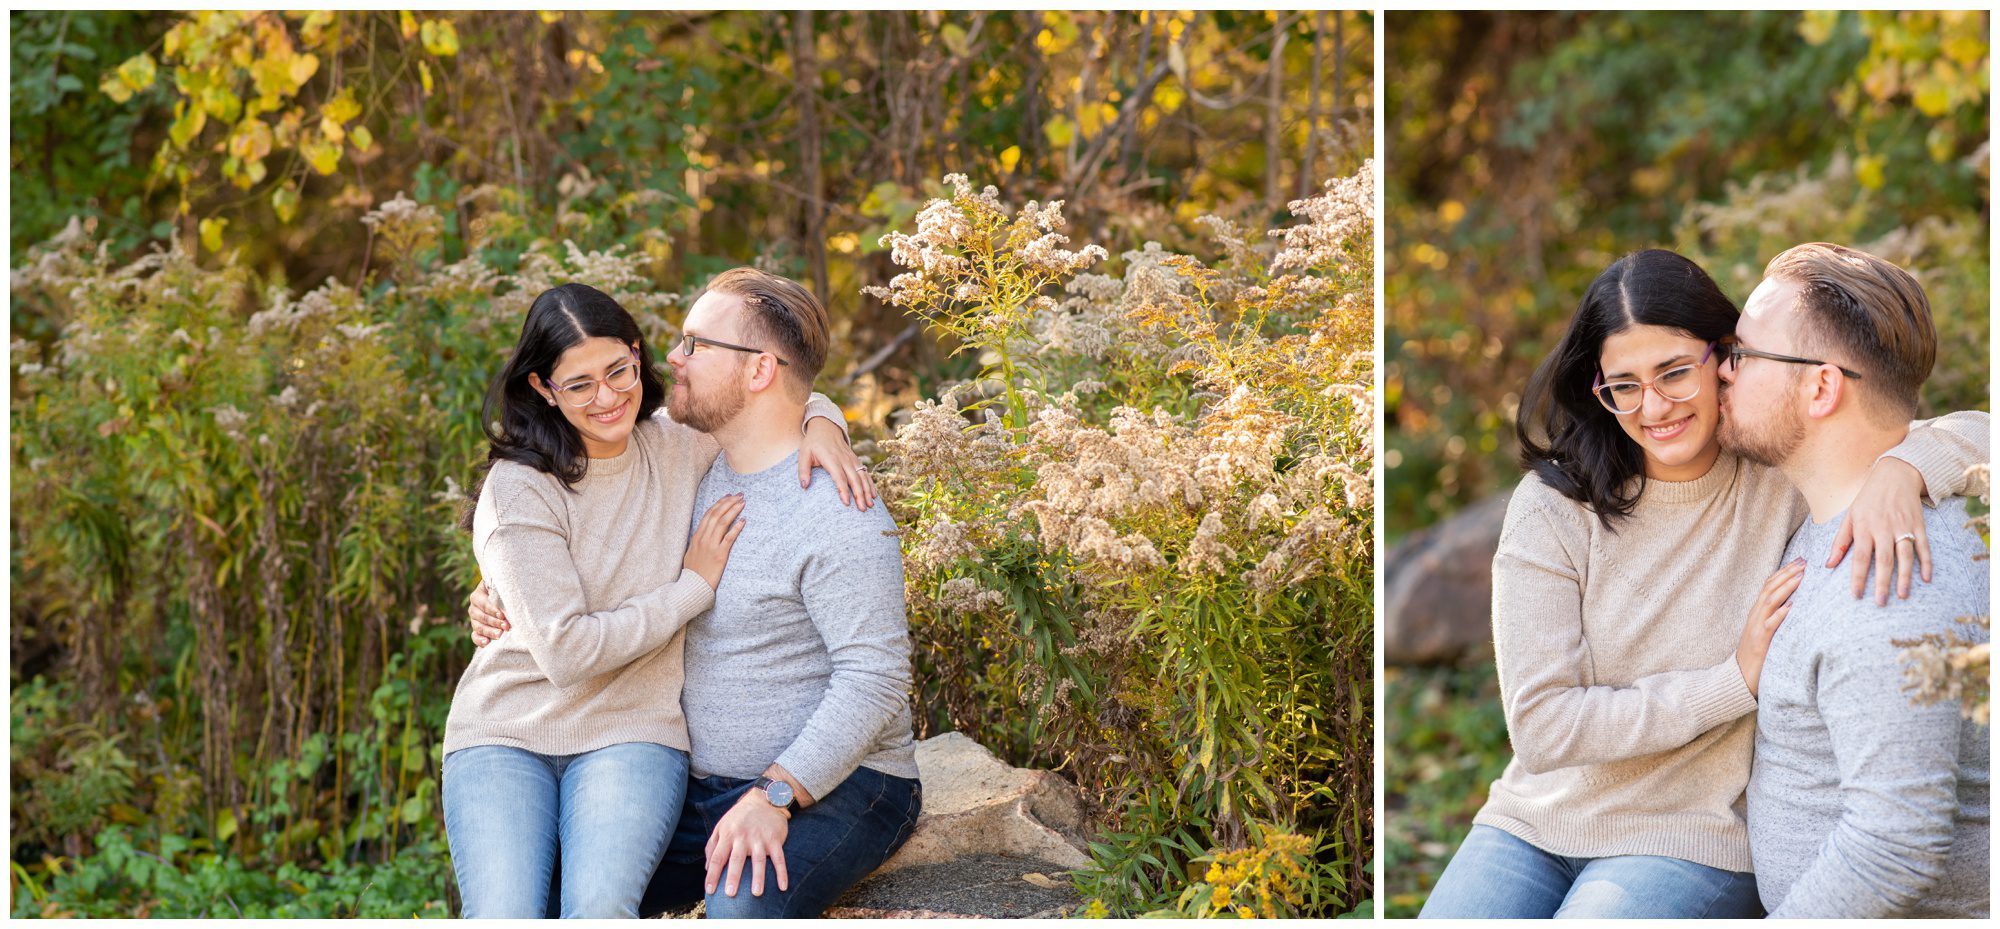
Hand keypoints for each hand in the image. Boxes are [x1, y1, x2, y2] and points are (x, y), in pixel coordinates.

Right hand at [469, 581, 507, 646]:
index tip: (502, 615)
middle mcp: (474, 607)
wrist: (503, 600)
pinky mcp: (476, 630)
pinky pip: (475, 636)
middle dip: (495, 622)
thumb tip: (512, 591)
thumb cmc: (504, 591)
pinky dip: (479, 640)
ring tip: (500, 635)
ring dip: (489, 632)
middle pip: (482, 617)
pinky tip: (486, 643)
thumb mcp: (501, 588)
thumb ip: (503, 589)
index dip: (493, 610)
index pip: (484, 604)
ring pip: (479, 627)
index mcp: (477, 595)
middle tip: (506, 626)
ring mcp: (474, 619)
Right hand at [684, 494, 746, 590]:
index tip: (728, 496)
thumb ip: (697, 542)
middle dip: (728, 503)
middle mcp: (703, 539)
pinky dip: (736, 528)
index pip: (708, 515)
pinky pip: (729, 538)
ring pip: (722, 523)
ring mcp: (711, 546)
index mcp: (697, 537)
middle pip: (716, 515)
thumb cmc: (693, 572)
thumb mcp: (691, 553)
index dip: (719, 504)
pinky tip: (743, 520)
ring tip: (743, 502)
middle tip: (739, 495)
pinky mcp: (719, 555)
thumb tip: (703, 533)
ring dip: (733, 510)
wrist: (692, 586)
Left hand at [704, 788, 789, 898]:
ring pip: (759, 860)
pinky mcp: (775, 839)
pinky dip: (782, 872)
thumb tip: (706, 868)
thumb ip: (712, 845)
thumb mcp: (722, 826)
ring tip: (756, 893)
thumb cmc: (739, 817)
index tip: (710, 890)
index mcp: (728, 835)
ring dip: (758, 877)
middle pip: (736, 859)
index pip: (717, 857)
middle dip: (733, 876)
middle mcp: (743, 837)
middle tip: (730, 894)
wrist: (764, 799)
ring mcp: (760, 838)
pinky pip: (779, 858)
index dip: (712, 874)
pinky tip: (782, 887)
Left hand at [800, 416, 876, 510]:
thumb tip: (804, 486)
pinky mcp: (855, 460)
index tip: (847, 503)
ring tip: (870, 505)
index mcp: (831, 459)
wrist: (826, 427)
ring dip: (867, 491)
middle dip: (859, 494)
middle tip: (862, 509)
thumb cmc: (813, 443)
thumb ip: (803, 470)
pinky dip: (870, 484)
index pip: (839, 477)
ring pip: (862, 476)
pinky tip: (873, 495)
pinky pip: (865, 473)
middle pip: (854, 479)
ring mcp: (851, 459)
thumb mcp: (803, 454)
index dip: (843, 490)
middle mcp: (844, 459)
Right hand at [1737, 558, 1805, 696]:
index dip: (1783, 572)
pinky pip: (1770, 625)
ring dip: (1785, 588)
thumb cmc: (1756, 656)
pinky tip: (1791, 606)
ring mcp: (1756, 628)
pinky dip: (1780, 614)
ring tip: (1800, 577)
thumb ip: (1774, 618)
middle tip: (1803, 563)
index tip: (1799, 561)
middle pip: (1769, 589)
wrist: (1740, 678)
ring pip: (1769, 602)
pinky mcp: (1760, 642)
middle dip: (1786, 574)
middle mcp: (1755, 616)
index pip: (1768, 586)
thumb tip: (1794, 604)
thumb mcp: (1764, 632)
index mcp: (1756, 613)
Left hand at [1829, 457, 1929, 605]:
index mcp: (1864, 527)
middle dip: (1882, 582)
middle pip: (1883, 560)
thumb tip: (1828, 565)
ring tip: (1903, 596)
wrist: (1894, 476)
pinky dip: (1926, 562)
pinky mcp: (1918, 525)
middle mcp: (1884, 528)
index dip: (1858, 577)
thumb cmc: (1867, 500)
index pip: (1859, 557)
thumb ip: (1840, 542)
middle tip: (1880, 603)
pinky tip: (1926, 578)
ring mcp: (1903, 526)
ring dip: (1905, 577)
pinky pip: (1923, 547)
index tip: (1856, 595)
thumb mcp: (1849, 517)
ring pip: (1905, 555)